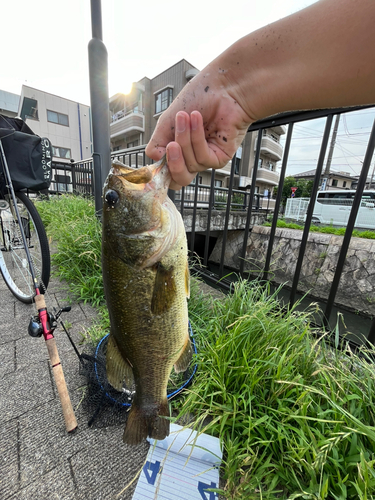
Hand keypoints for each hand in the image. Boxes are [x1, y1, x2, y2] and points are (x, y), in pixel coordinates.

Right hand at [145, 68, 253, 188]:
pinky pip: (204, 158)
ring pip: (190, 165)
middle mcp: (192, 158)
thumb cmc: (198, 99)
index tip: (156, 158)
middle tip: (171, 145)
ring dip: (186, 140)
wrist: (222, 88)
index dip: (160, 173)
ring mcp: (206, 159)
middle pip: (179, 180)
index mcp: (178, 151)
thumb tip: (154, 159)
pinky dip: (198, 139)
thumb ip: (157, 142)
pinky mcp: (220, 158)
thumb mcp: (167, 122)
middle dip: (173, 163)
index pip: (167, 174)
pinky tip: (197, 120)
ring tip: (186, 118)